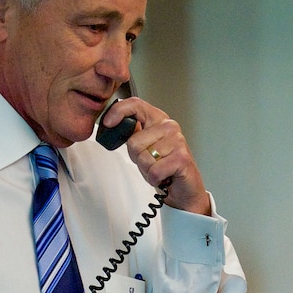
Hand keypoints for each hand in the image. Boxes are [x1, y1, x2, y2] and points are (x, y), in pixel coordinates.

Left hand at [104, 98, 211, 215]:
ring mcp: (177, 141)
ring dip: (147, 170)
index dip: (118, 111)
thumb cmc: (164, 167)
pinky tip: (163, 177)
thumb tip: (111, 125)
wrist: (185, 188)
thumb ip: (131, 133)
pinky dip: (154, 179)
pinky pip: (154, 171)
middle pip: (134, 141)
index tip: (108, 123)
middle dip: (136, 158)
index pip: (136, 104)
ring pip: (143, 158)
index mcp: (158, 119)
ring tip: (158, 169)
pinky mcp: (181, 159)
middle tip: (150, 162)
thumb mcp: (144, 146)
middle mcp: (169, 127)